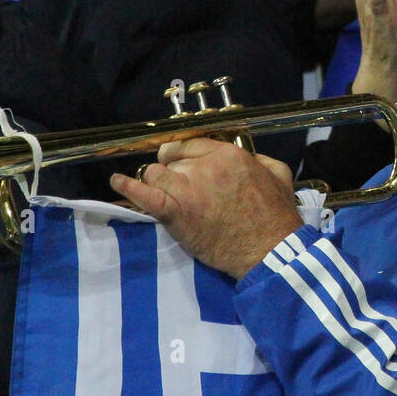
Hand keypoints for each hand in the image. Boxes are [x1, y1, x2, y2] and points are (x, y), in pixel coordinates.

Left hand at [110, 139, 303, 280]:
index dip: (183, 153)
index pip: (192, 144)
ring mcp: (189, 189)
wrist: (268, 250)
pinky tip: (117, 182)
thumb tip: (251, 158)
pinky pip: (145, 194)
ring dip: (157, 182)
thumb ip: (262, 161)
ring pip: (155, 173)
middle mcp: (206, 166)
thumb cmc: (277, 216)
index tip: (179, 162)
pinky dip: (128, 187)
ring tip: (161, 193)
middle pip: (172, 159)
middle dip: (172, 169)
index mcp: (229, 155)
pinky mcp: (176, 213)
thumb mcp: (280, 177)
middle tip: (176, 184)